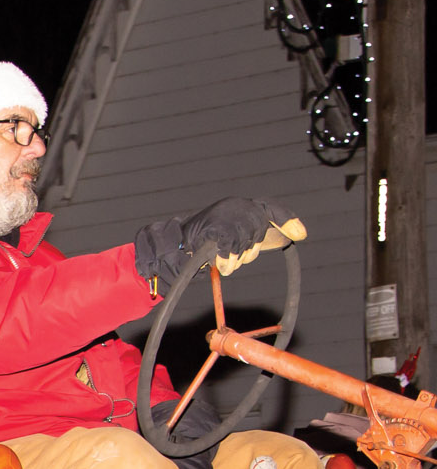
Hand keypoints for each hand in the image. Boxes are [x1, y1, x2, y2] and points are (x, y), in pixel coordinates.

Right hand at [135, 199, 307, 289]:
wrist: (169, 249)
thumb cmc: (199, 248)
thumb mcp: (231, 240)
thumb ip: (253, 236)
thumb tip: (287, 237)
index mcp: (240, 206)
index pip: (270, 209)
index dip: (287, 220)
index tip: (300, 235)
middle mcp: (235, 206)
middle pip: (259, 231)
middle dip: (250, 249)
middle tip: (233, 258)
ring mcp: (224, 215)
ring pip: (246, 239)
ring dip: (236, 257)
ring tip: (221, 261)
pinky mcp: (214, 228)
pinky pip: (231, 244)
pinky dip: (227, 256)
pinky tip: (221, 263)